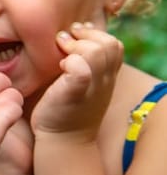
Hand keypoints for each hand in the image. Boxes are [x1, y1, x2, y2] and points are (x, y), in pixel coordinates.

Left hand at [32, 22, 121, 141]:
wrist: (63, 141)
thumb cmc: (65, 108)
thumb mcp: (81, 83)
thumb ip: (83, 62)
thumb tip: (73, 32)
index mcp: (107, 77)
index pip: (115, 44)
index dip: (96, 34)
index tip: (75, 36)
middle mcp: (104, 81)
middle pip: (110, 44)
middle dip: (86, 35)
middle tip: (64, 41)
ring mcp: (92, 88)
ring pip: (97, 51)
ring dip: (76, 46)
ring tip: (60, 53)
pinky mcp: (74, 94)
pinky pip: (81, 70)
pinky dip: (71, 62)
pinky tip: (59, 67)